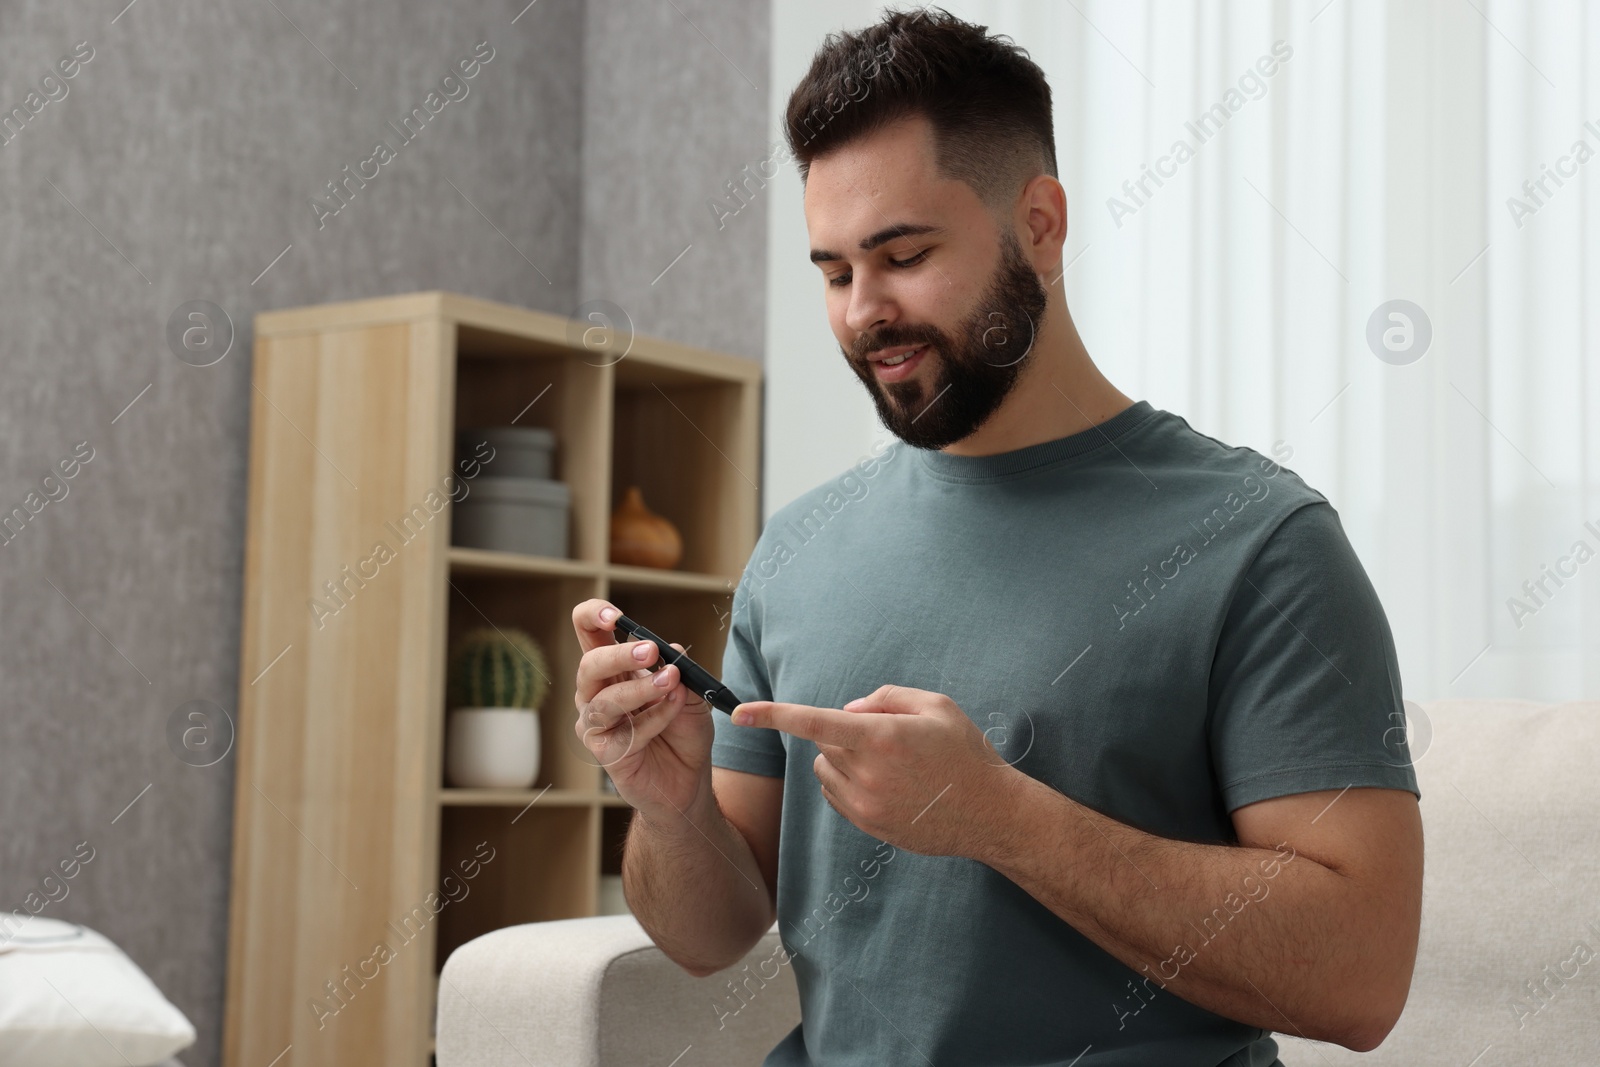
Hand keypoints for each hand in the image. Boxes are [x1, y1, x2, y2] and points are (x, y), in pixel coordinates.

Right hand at [571, 599, 711, 820]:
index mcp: (612, 669)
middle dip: (617, 654)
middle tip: (649, 650)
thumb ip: (681, 671)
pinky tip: (676, 710)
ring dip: (641, 688)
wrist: (689, 781)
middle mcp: (596, 693)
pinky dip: (655, 717)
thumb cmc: (683, 733)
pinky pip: (627, 730)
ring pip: (605, 700)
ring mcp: (597, 724)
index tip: (613, 615)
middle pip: (589, 664)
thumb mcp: (691, 694)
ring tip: (672, 681)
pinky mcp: (605, 752)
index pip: (589, 632)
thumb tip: (671, 649)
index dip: (592, 616)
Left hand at [730, 684, 1022, 856]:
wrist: (990, 813)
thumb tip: (846, 710)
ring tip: (889, 764)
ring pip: (826, 771)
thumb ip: (885, 698)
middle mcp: (868, 773)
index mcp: (882, 737)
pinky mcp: (868, 825)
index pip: (816, 722)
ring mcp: (866, 804)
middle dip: (842, 733)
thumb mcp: (935, 706)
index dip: (774, 715)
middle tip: (883, 736)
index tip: (739, 713)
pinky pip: (836, 796)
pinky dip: (849, 784)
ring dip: (842, 760)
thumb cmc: (965, 753)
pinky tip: (887, 784)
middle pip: (824, 743)